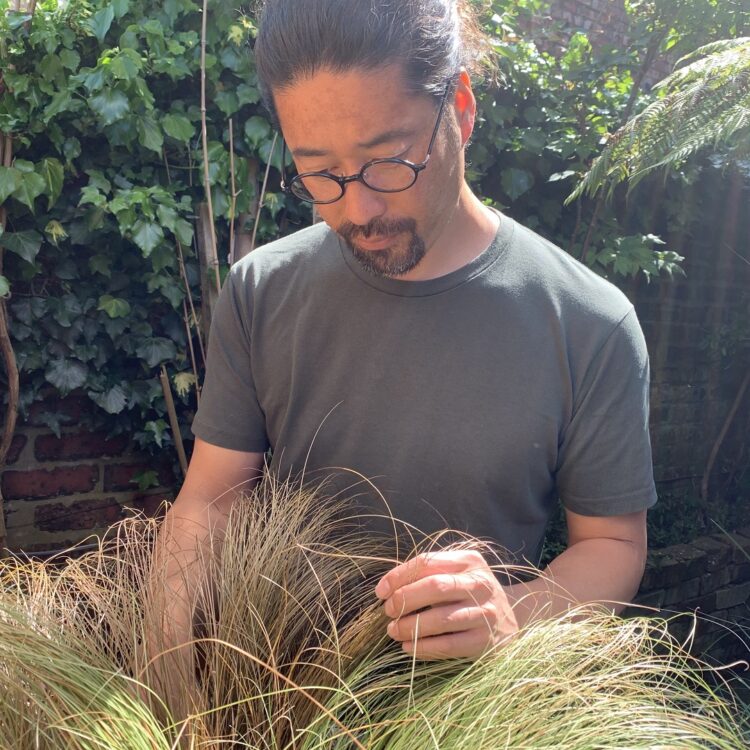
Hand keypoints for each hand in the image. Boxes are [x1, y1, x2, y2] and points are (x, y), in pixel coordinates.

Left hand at [375, 549, 518, 659]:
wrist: (511, 620)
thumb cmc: (469, 593)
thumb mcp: (456, 573)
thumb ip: (427, 573)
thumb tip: (387, 587)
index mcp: (469, 561)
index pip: (427, 562)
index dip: (399, 576)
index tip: (380, 591)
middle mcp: (480, 584)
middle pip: (434, 587)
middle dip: (404, 599)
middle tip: (387, 611)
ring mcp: (485, 613)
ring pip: (440, 619)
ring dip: (410, 626)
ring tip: (393, 631)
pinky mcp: (485, 641)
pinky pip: (449, 645)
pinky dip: (424, 647)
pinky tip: (408, 647)